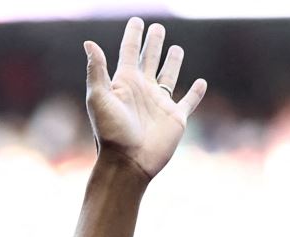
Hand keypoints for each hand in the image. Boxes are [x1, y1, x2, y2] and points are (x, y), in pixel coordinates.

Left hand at [83, 17, 206, 180]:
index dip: (132, 36)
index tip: (136, 20)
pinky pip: (189, 101)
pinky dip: (196, 93)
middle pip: (149, 59)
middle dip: (152, 44)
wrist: (128, 162)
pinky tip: (201, 83)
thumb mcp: (98, 98)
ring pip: (168, 76)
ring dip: (172, 62)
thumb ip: (96, 70)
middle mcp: (142, 90)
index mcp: (124, 83)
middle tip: (157, 28)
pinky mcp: (176, 117)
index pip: (128, 52)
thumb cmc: (111, 132)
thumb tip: (88, 43)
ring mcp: (159, 103)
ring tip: (175, 49)